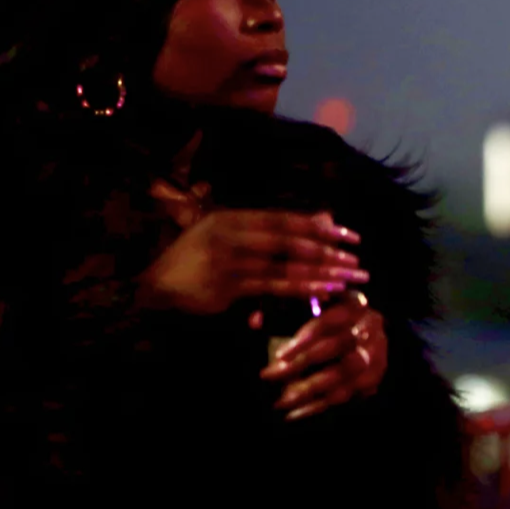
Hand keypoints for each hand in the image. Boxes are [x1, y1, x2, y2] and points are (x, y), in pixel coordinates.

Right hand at [137, 211, 365, 314]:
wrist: (152, 290)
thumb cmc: (196, 262)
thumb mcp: (229, 235)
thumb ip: (273, 228)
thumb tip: (323, 217)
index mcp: (232, 218)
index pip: (285, 219)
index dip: (319, 226)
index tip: (350, 235)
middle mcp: (230, 235)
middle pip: (290, 241)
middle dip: (328, 250)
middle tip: (357, 259)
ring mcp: (227, 261)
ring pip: (285, 265)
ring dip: (321, 272)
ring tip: (350, 277)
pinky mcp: (226, 287)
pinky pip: (272, 287)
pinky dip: (300, 288)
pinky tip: (323, 290)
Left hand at [258, 291, 386, 420]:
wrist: (370, 333)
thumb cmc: (330, 317)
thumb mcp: (311, 305)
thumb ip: (283, 309)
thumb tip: (255, 320)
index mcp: (353, 304)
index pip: (330, 320)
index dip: (305, 337)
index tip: (279, 354)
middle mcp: (370, 327)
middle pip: (337, 346)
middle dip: (302, 364)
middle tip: (271, 376)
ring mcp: (375, 354)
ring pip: (343, 374)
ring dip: (309, 389)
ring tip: (280, 401)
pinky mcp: (374, 377)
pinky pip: (346, 395)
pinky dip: (318, 406)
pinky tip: (294, 413)